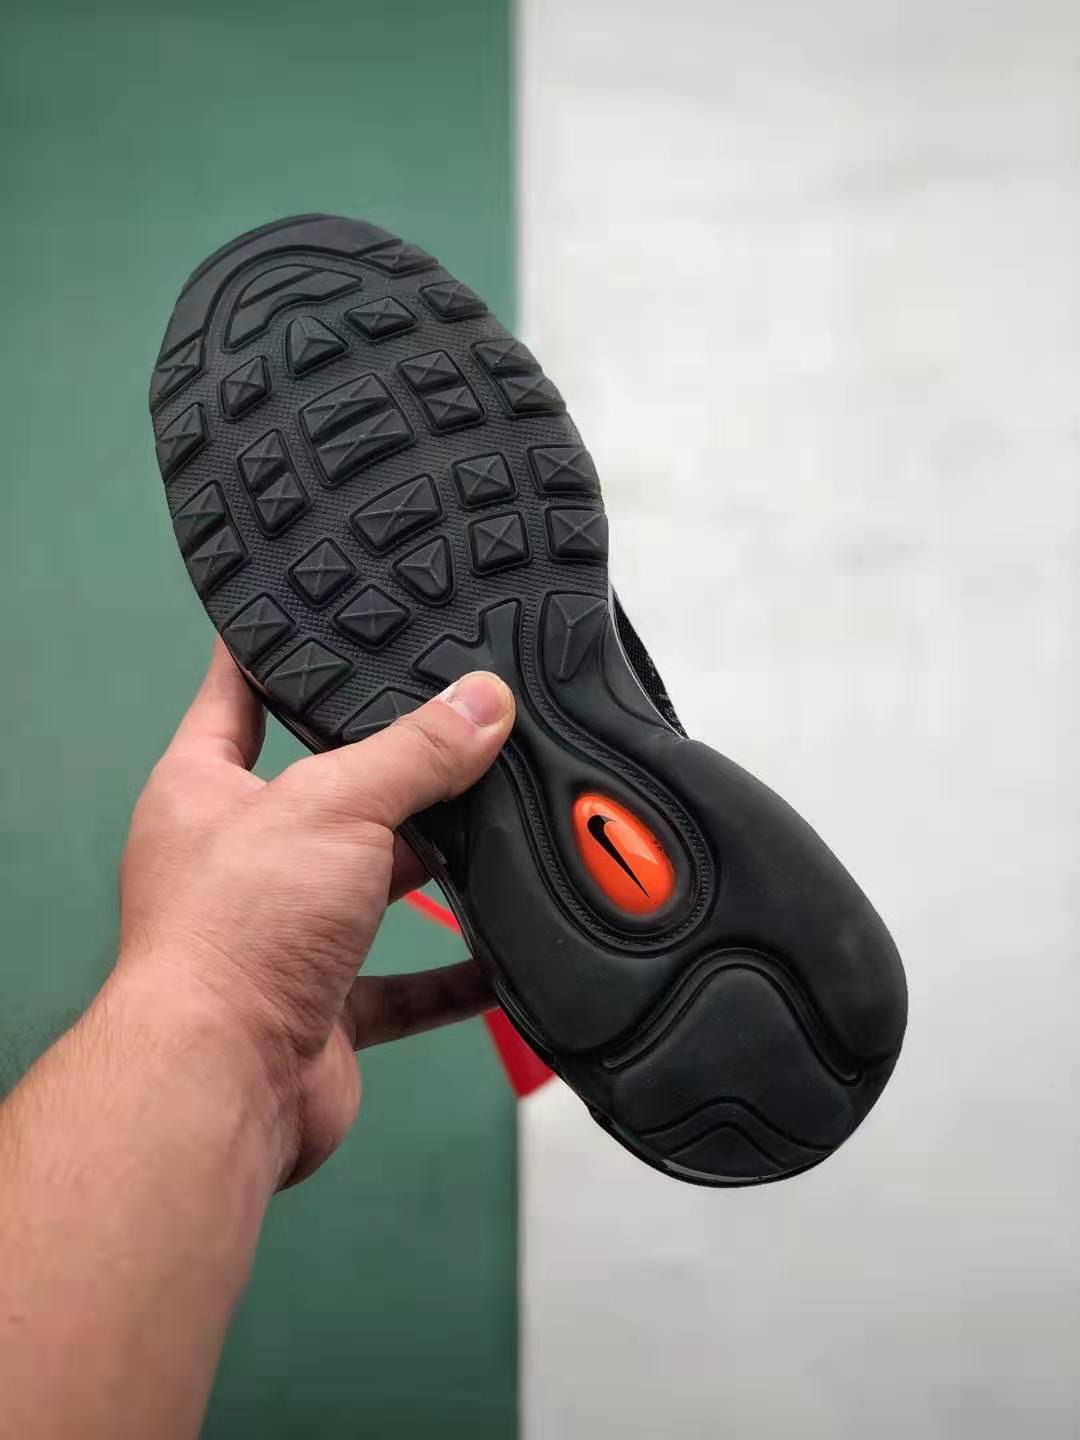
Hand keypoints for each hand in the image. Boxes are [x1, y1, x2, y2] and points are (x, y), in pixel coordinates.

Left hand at [116, 640, 514, 1185]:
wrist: (225, 1083)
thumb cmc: (237, 929)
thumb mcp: (334, 806)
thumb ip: (415, 753)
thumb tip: (486, 700)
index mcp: (204, 790)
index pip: (235, 693)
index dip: (273, 650)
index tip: (322, 613)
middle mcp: (237, 858)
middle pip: (325, 792)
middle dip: (390, 768)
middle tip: (460, 719)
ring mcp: (280, 933)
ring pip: (369, 884)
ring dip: (430, 867)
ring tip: (500, 819)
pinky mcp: (322, 1004)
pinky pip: (403, 983)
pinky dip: (455, 974)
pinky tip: (505, 953)